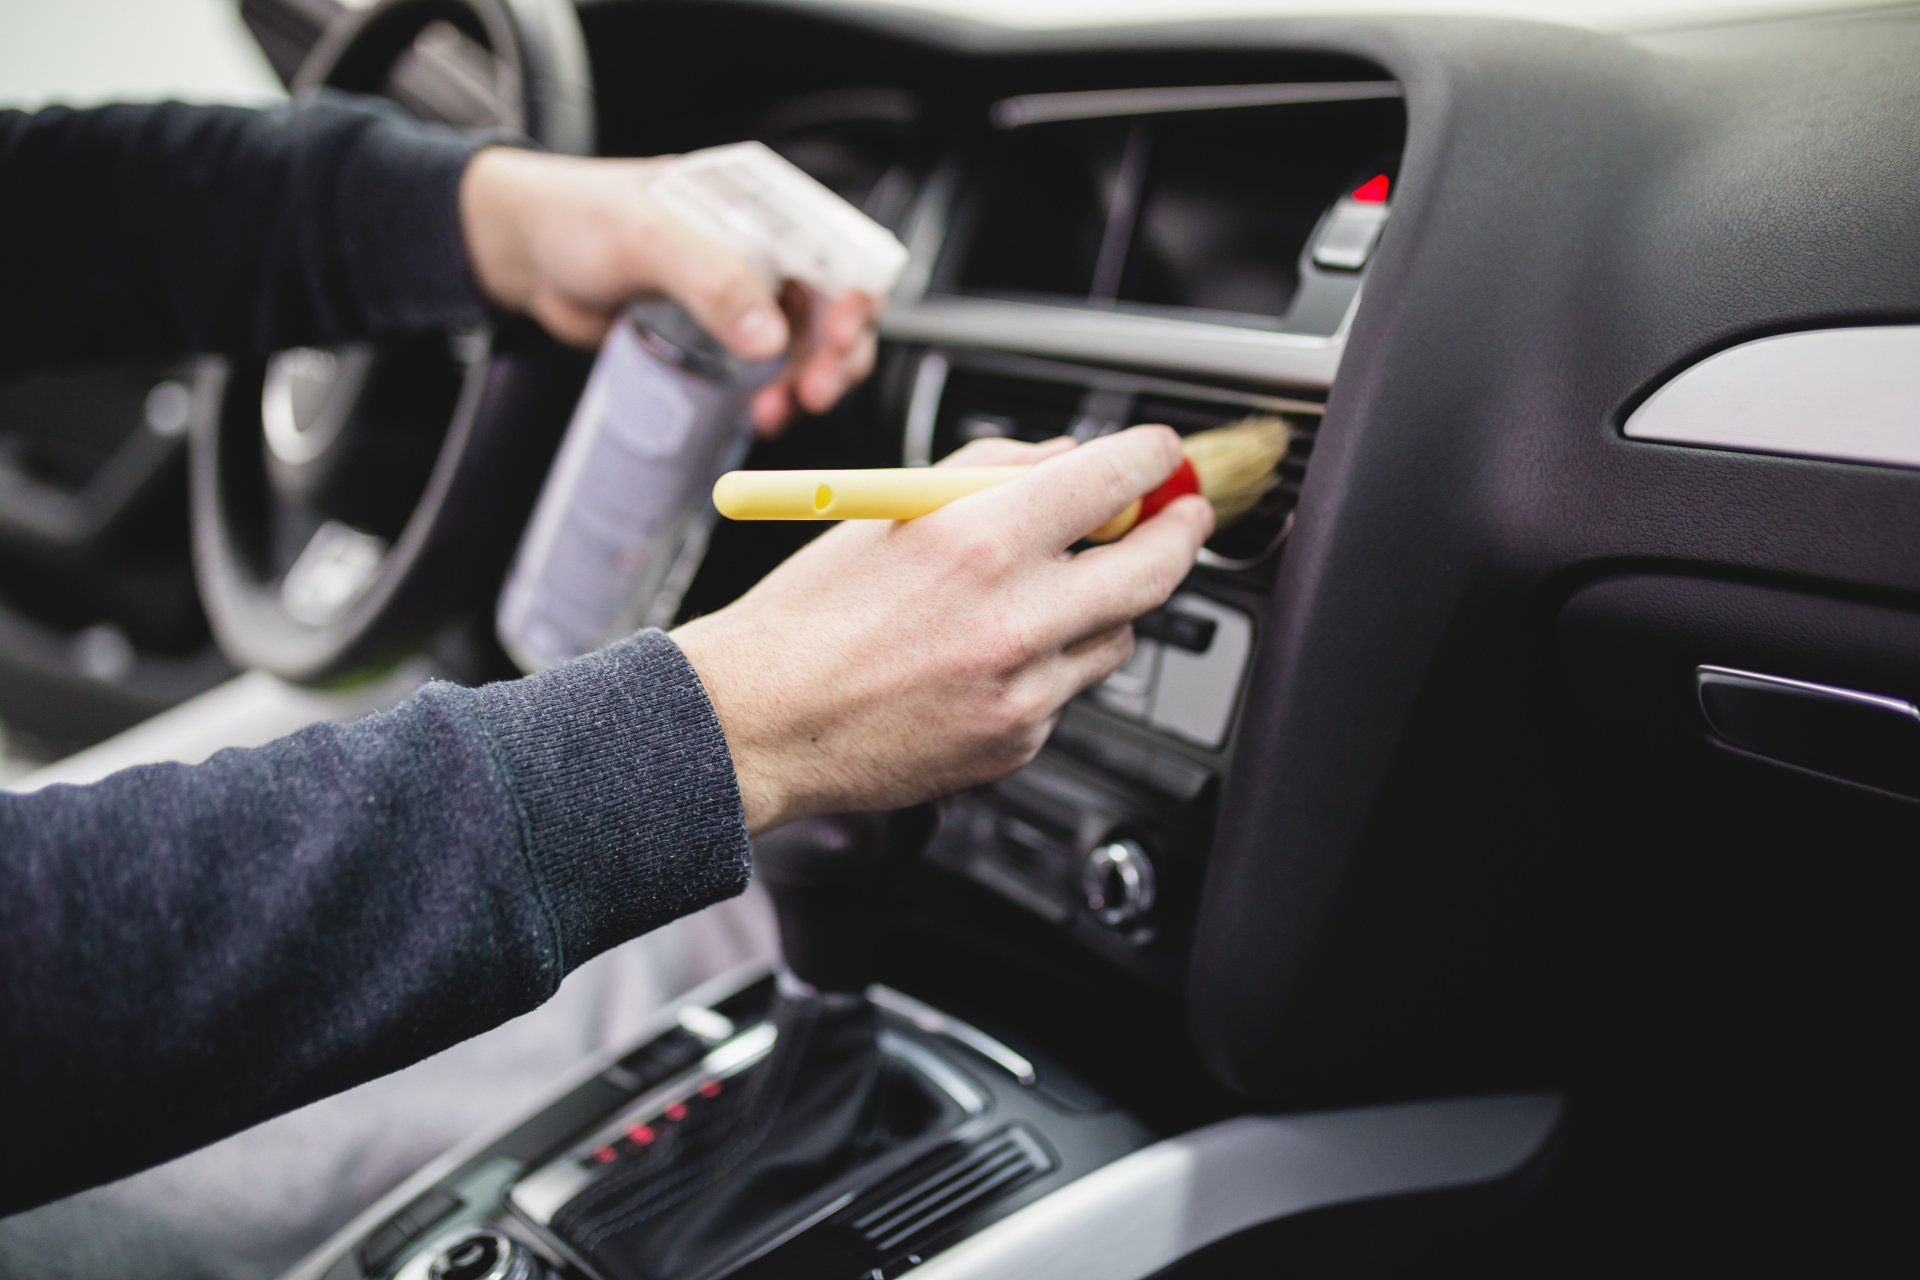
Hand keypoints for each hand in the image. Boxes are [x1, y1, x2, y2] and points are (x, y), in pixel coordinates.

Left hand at [458, 146, 878, 434]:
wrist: (520, 253)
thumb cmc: (577, 218)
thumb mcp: (647, 237)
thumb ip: (712, 279)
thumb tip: (769, 338)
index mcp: (761, 208)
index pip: (837, 250)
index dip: (854, 295)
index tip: (838, 335)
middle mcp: (764, 251)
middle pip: (833, 306)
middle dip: (835, 353)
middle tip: (815, 392)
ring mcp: (743, 298)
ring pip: (803, 347)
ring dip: (806, 382)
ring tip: (780, 411)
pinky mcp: (717, 338)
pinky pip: (764, 372)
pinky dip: (772, 395)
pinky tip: (761, 413)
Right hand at [671, 426, 1214, 833]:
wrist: (759, 724)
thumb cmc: (809, 617)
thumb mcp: (888, 512)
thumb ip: (987, 473)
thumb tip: (1065, 458)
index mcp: (977, 541)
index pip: (1112, 482)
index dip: (1152, 460)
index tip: (1160, 455)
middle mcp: (1012, 619)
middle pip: (1154, 568)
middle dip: (1179, 533)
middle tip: (1180, 517)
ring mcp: (1021, 691)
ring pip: (1117, 633)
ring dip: (1102, 605)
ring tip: (1039, 596)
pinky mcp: (1018, 742)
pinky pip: (1068, 689)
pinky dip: (1047, 665)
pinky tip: (985, 658)